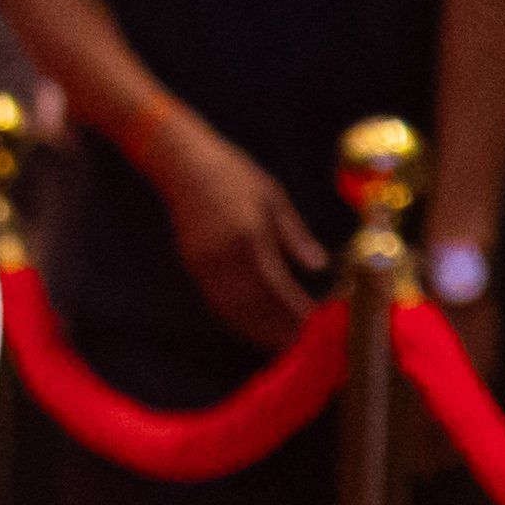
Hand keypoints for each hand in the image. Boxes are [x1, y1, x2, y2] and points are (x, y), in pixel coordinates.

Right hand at [143, 108, 332, 349]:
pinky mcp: (193, 266)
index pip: (278, 286)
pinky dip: (236, 319)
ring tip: (280, 341)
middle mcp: (225, 255)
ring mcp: (206, 263)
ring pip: (234, 310)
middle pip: (256, 306)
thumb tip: (321, 266)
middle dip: (279, 327)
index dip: (296, 309)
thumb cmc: (234, 174)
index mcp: (250, 235)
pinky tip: (252, 325)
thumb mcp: (273, 197)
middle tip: (301, 341)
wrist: (184, 163)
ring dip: (258, 329)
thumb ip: (296, 235)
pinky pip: (217, 301)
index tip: (315, 322)